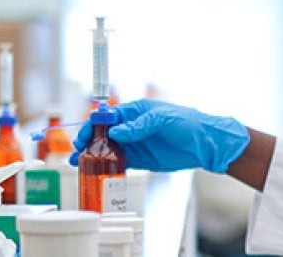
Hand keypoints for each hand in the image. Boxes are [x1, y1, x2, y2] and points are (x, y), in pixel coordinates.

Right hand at [71, 99, 249, 173]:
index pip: (108, 117)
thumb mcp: (163, 119)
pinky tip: (95, 171)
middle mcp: (132, 127)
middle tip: (77, 152)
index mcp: (136, 112)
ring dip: (93, 155)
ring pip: (108, 149)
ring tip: (78, 163)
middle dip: (89, 141)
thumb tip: (116, 132)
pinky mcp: (140, 159)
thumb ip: (140, 125)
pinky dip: (107, 166)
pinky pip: (119, 162)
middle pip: (103, 134)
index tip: (84, 135)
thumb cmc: (188, 122)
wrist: (205, 143)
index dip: (94, 125)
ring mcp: (135, 143)